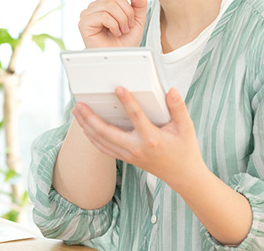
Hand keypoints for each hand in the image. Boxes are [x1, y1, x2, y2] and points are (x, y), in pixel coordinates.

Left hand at [71, 86, 203, 187]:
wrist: (183, 176)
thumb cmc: (184, 150)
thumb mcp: (186, 127)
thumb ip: (178, 108)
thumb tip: (171, 91)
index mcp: (151, 139)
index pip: (136, 117)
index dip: (127, 101)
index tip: (118, 88)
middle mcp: (136, 148)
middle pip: (107, 132)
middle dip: (90, 118)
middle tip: (79, 104)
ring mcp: (129, 155)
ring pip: (101, 141)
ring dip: (87, 126)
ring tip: (76, 112)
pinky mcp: (126, 159)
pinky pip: (104, 149)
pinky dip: (93, 138)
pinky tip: (86, 128)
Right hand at [78, 0, 147, 48]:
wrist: (120, 59)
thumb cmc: (126, 42)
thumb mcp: (138, 19)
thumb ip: (139, 4)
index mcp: (105, 2)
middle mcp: (95, 6)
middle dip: (127, 11)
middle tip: (128, 25)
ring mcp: (88, 14)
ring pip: (110, 5)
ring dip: (122, 20)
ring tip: (122, 30)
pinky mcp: (84, 23)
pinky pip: (103, 16)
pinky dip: (114, 25)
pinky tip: (115, 32)